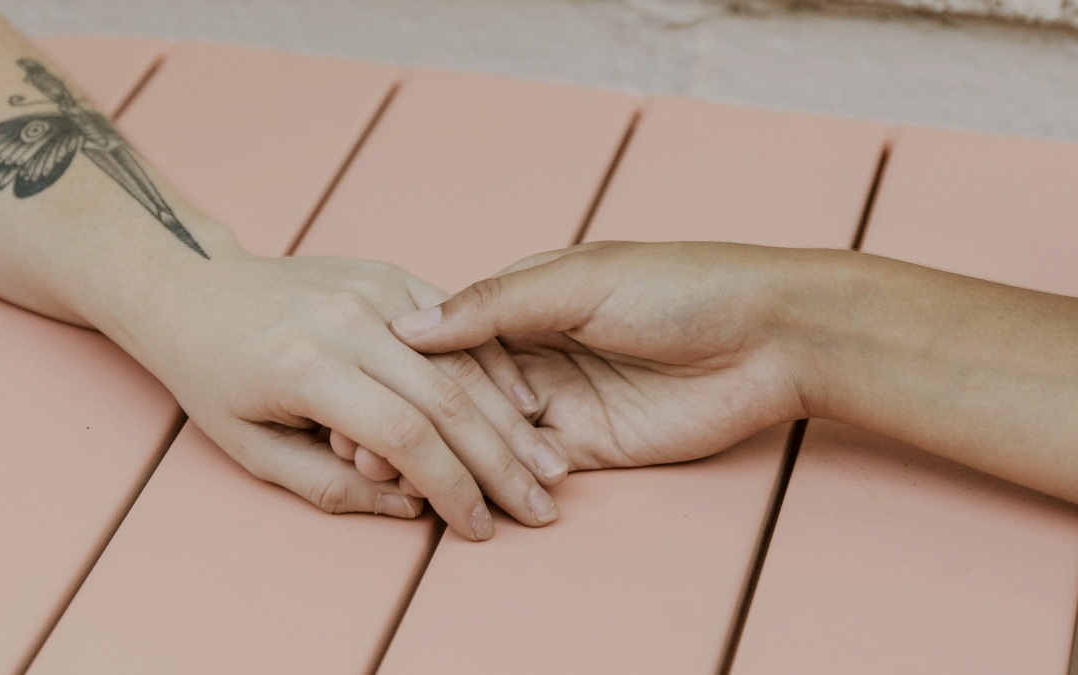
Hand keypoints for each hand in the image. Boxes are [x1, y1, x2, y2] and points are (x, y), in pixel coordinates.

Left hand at [109, 249, 566, 540]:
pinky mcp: (389, 275)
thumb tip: (409, 510)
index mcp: (309, 367)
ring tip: (550, 466)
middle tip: (541, 507)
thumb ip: (330, 487)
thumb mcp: (251, 448)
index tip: (480, 526)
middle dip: (501, 462)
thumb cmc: (214, 375)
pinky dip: (495, 365)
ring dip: (512, 419)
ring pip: (463, 359)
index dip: (452, 487)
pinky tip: (526, 407)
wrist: (195, 289)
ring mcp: (375, 289)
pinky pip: (457, 322)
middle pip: (449, 398)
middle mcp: (349, 320)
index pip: (405, 434)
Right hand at [391, 241, 808, 469]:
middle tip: (363, 448)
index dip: (405, 367)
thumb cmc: (681, 286)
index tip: (357, 389)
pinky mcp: (589, 447)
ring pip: (486, 434)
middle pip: (459, 392)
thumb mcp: (579, 279)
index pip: (451, 338)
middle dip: (414, 419)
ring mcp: (562, 401)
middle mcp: (537, 351)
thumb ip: (495, 303)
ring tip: (392, 474)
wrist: (770, 337)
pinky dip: (493, 479)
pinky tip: (454, 492)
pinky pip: (530, 467)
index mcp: (527, 300)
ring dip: (444, 454)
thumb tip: (411, 325)